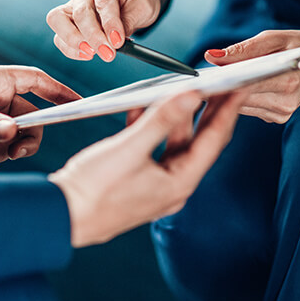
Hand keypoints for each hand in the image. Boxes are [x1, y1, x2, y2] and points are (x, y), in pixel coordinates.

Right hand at [46, 0, 165, 62]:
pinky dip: (70, 49)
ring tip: (92, 53)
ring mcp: (72, 2)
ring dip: (74, 41)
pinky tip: (88, 54)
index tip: (118, 41)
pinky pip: (59, 36)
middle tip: (108, 53)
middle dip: (93, 36)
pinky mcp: (66, 19)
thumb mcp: (144, 5)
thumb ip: (129, 21)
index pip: (103, 0)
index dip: (110, 23)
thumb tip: (114, 41)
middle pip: (80, 12)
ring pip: (58, 20)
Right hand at [48, 91, 244, 247]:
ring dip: (175, 116)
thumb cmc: (92, 190)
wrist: (58, 217)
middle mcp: (173, 186)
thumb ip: (162, 120)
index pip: (214, 140)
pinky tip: (141, 107)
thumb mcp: (130, 148)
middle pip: (198, 141)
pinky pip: (151, 149)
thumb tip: (192, 96)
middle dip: (208, 111)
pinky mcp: (136, 181)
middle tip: (220, 82)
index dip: (229, 110)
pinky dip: (150, 127)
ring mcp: (155, 185)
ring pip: (173, 143)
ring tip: (180, 88)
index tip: (241, 85)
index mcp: (179, 183)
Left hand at [204, 29, 299, 123]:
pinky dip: (240, 99)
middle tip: (203, 78)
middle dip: (221, 88)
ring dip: (228, 94)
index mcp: (288, 81)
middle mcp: (285, 102)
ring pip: (241, 106)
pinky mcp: (278, 118)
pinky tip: (237, 88)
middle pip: (240, 99)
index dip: (222, 83)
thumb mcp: (273, 38)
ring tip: (218, 80)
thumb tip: (211, 56)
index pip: (245, 85)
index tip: (202, 79)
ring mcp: (282, 113)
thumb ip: (242, 50)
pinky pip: (249, 109)